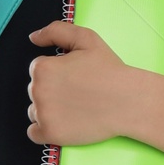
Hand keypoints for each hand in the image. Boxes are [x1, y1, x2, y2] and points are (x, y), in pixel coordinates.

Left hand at [27, 21, 163, 162]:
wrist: (129, 101)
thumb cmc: (110, 71)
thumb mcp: (86, 39)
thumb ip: (56, 31)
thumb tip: (34, 38)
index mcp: (42, 68)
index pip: (38, 70)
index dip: (57, 72)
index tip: (74, 77)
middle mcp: (38, 91)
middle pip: (35, 91)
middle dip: (52, 91)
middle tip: (78, 92)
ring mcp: (43, 114)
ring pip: (35, 111)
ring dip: (48, 110)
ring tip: (75, 107)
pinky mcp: (50, 133)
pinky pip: (34, 133)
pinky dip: (45, 130)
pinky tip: (64, 123)